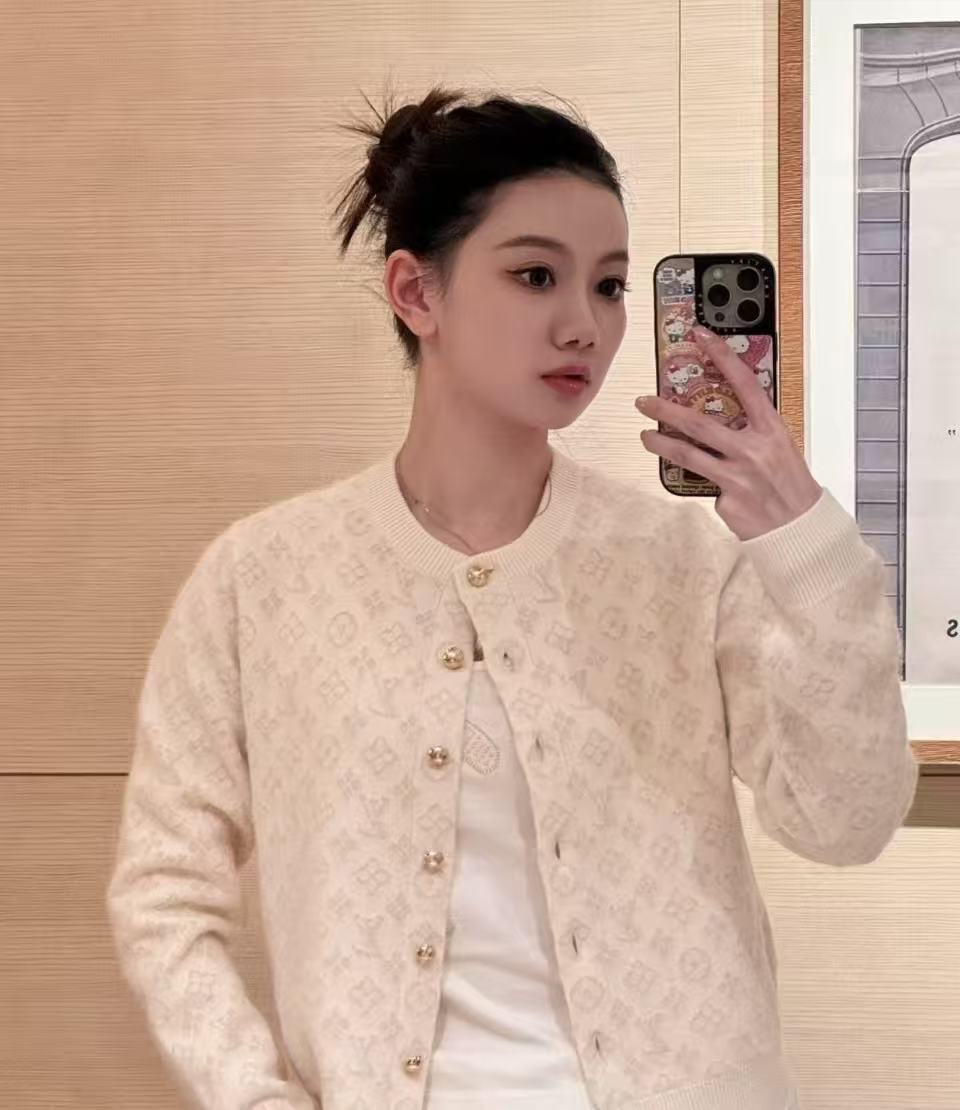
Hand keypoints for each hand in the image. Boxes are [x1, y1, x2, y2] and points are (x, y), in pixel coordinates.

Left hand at [635, 324, 821, 540]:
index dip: (723, 356)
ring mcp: (737, 476)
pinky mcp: (726, 500)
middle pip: (699, 423)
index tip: (701, 336)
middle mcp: (753, 449)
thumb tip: (720, 416)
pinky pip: (705, 486)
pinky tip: (721, 492)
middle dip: (666, 410)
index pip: (744, 383)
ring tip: (645, 437)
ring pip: (688, 455)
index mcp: (771, 430)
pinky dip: (707, 486)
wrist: (800, 529)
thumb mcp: (780, 448)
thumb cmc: (791, 486)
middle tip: (644, 402)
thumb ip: (753, 431)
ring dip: (661, 444)